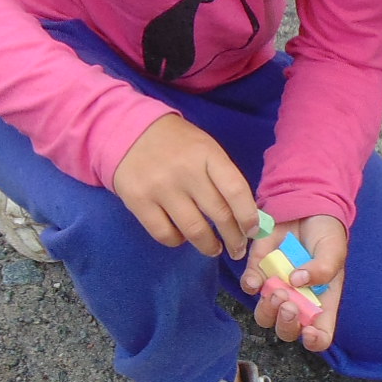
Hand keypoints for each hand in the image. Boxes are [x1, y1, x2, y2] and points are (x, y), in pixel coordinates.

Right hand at [112, 115, 260, 259]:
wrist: (129, 131)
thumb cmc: (176, 143)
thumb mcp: (204, 148)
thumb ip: (222, 176)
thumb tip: (243, 215)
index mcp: (207, 154)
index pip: (235, 190)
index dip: (248, 216)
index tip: (253, 231)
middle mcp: (185, 171)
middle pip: (219, 215)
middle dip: (234, 239)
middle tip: (237, 249)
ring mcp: (161, 188)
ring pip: (194, 230)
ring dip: (209, 246)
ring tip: (213, 248)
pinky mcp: (139, 202)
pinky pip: (165, 234)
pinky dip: (178, 241)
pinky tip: (182, 236)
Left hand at [242, 213, 347, 353]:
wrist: (307, 206)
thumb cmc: (326, 234)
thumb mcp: (334, 250)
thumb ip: (323, 268)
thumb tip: (298, 281)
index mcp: (321, 303)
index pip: (319, 335)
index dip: (314, 341)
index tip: (309, 332)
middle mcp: (298, 301)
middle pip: (287, 330)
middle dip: (286, 324)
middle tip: (289, 304)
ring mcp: (276, 288)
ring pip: (265, 316)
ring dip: (268, 310)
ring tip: (276, 291)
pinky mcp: (259, 271)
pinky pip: (250, 286)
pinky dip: (250, 284)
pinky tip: (255, 278)